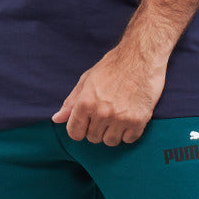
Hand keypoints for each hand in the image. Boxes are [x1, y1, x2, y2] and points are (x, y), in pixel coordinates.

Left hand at [52, 42, 167, 144]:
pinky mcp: (138, 121)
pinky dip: (129, 132)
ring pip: (110, 142)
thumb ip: (71, 102)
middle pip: (93, 138)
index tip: (87, 123)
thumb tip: (57, 119)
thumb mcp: (87, 80)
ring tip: (118, 116)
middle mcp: (102, 113)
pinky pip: (129, 139)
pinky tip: (130, 117)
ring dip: (113, 132)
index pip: (74, 133)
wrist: (142, 57)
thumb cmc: (113, 66)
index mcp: (86, 102)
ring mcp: (120, 118)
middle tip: (106, 113)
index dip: (79, 129)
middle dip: (97, 128)